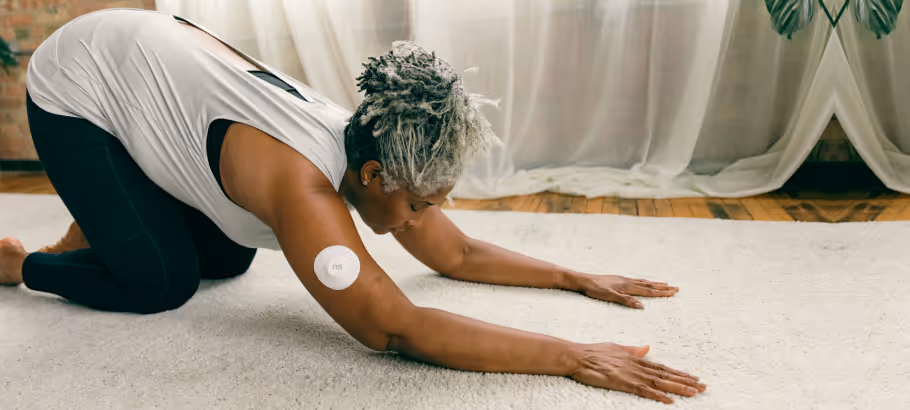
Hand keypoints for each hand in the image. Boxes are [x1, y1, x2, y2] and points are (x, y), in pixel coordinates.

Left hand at [568, 273, 677, 308]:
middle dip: (663, 287)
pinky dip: (644, 282)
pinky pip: (636, 281)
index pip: (648, 290)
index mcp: (627, 286)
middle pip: (649, 285)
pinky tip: (644, 282)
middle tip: (675, 288)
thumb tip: (642, 306)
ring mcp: (623, 280)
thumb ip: (626, 301)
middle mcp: (627, 281)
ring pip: (643, 282)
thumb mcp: (610, 297)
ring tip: (664, 283)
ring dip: (655, 283)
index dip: (661, 292)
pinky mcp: (618, 280)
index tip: (673, 293)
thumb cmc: (595, 290)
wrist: (583, 280)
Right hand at [568, 343, 704, 403]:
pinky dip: (658, 395)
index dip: (678, 373)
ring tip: (694, 392)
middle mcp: (636, 365)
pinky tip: (670, 400)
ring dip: (678, 388)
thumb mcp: (616, 348)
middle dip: (685, 381)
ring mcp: (630, 374)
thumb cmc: (592, 352)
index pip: (661, 367)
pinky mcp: (623, 382)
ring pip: (659, 382)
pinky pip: (644, 390)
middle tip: (703, 386)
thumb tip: (647, 348)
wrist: (577, 356)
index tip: (693, 377)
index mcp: (635, 358)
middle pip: (665, 374)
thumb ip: (633, 350)